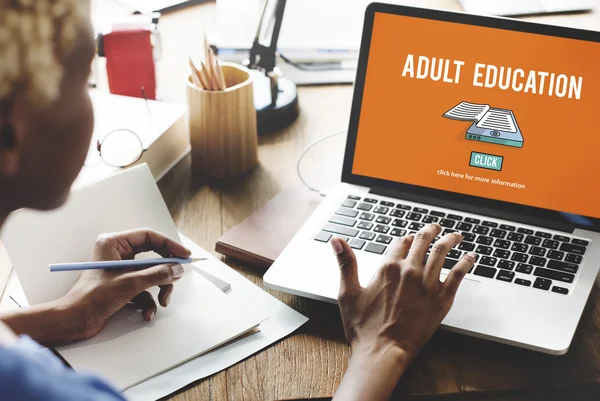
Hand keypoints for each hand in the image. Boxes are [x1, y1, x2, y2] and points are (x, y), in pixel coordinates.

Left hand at [61, 228, 190, 340]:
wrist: (74, 321)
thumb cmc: (91, 298)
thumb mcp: (129, 283)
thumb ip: (157, 274)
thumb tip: (177, 269)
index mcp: (114, 243)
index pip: (149, 236)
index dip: (169, 245)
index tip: (184, 255)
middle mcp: (118, 254)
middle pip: (153, 256)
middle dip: (165, 271)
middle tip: (177, 277)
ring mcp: (121, 270)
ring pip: (151, 274)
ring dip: (159, 289)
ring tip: (161, 302)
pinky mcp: (122, 285)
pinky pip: (144, 288)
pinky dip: (149, 301)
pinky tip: (147, 313)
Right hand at [331, 224, 474, 400]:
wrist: (382, 352)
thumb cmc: (363, 328)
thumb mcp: (348, 293)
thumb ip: (346, 263)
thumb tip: (336, 240)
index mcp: (387, 268)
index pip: (400, 242)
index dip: (405, 238)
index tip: (409, 238)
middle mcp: (409, 271)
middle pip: (423, 241)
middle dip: (430, 231)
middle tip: (436, 228)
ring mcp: (427, 285)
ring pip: (442, 252)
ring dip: (450, 240)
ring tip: (455, 236)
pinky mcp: (441, 299)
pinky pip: (458, 275)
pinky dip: (466, 263)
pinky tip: (471, 257)